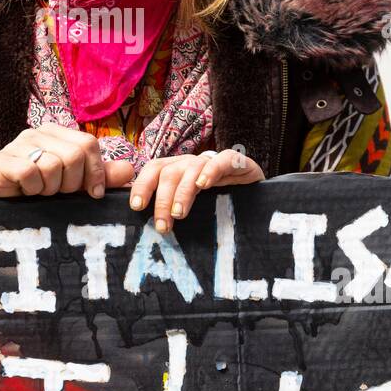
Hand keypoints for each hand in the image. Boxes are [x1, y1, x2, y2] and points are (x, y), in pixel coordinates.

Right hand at [0, 126, 135, 198]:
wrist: (0, 204)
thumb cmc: (39, 192)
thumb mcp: (74, 184)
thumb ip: (100, 176)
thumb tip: (129, 171)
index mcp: (57, 133)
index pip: (88, 144)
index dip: (95, 172)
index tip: (93, 193)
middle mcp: (37, 133)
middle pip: (74, 155)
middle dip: (71, 184)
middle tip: (58, 193)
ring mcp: (16, 145)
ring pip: (52, 165)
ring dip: (49, 189)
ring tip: (39, 192)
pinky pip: (29, 172)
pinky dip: (32, 189)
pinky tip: (24, 192)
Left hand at [128, 148, 263, 231]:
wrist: (255, 195)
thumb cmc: (217, 205)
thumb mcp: (190, 208)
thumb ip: (171, 212)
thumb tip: (148, 230)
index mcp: (176, 171)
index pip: (153, 170)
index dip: (142, 185)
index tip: (136, 207)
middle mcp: (191, 163)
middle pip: (169, 172)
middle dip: (162, 199)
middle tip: (163, 226)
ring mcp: (212, 161)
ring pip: (191, 169)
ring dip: (183, 192)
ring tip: (180, 214)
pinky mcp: (236, 162)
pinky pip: (222, 160)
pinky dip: (211, 171)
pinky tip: (204, 185)